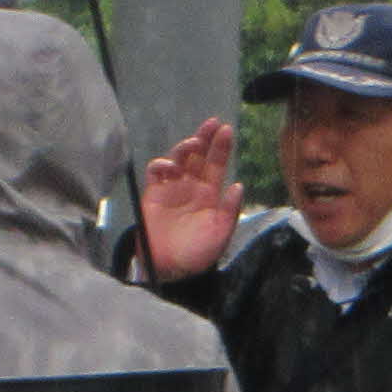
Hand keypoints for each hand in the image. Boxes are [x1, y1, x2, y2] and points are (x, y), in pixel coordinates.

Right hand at [139, 116, 241, 281]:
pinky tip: (171, 166)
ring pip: (179, 159)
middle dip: (205, 138)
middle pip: (199, 156)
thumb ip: (229, 210)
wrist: (168, 268)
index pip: (216, 165)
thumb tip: (238, 185)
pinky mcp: (154, 193)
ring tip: (195, 144)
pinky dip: (162, 164)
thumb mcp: (220, 234)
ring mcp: (172, 188)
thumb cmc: (196, 254)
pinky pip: (156, 171)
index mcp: (210, 195)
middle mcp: (191, 186)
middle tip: (213, 123)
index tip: (227, 130)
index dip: (221, 147)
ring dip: (185, 148)